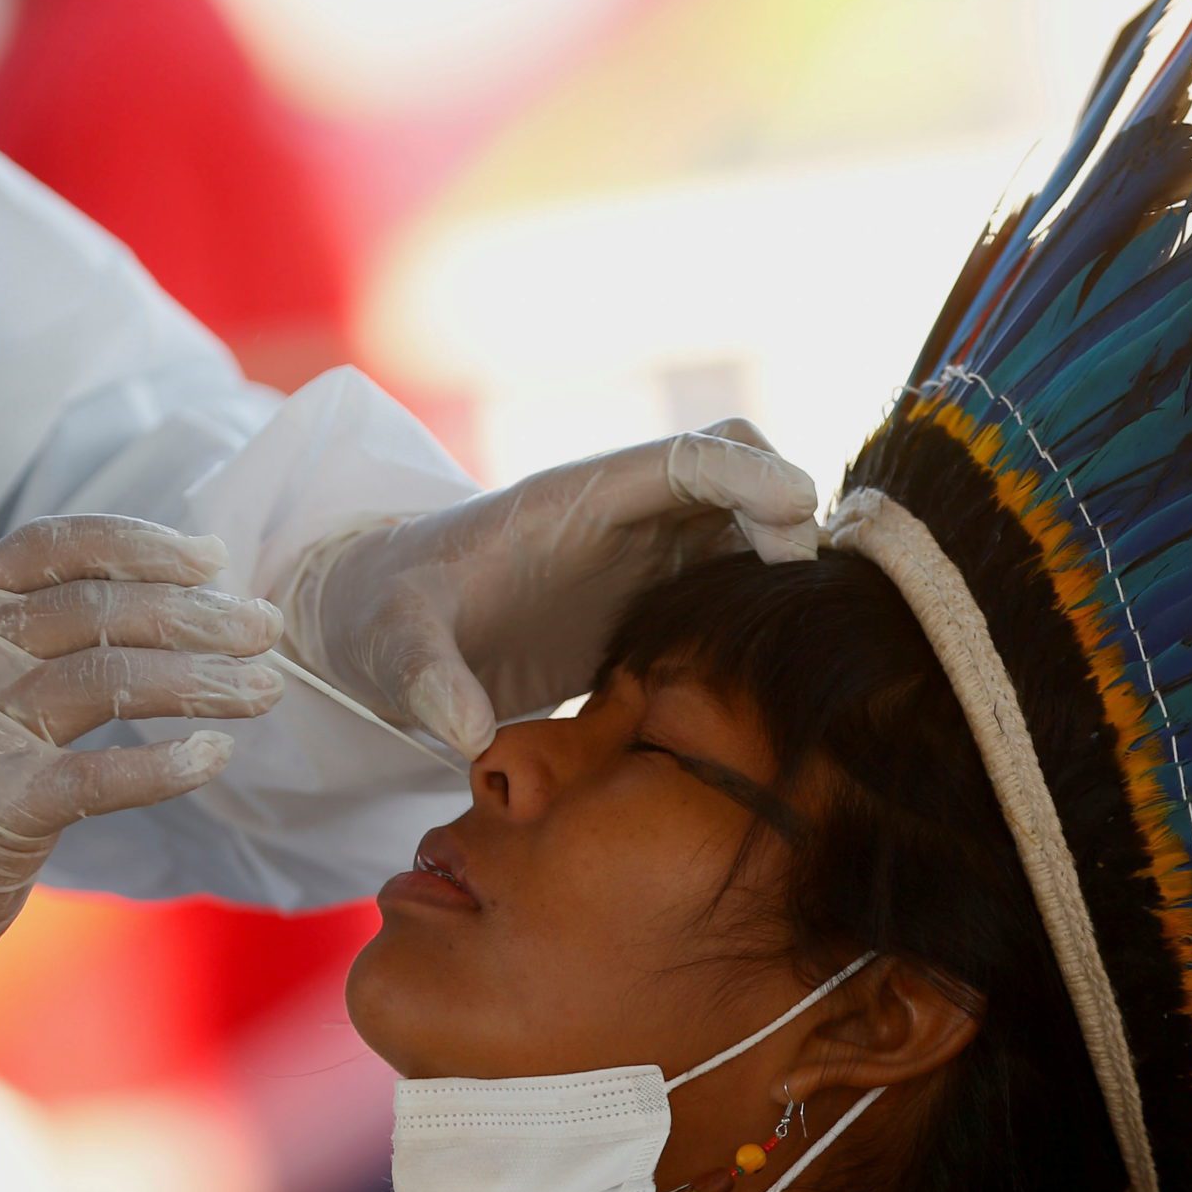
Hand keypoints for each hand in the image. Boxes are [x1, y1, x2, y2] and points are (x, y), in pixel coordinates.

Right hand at [0, 516, 285, 1003]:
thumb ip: (28, 639)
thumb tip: (163, 599)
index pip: (53, 547)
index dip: (141, 545)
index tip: (213, 558)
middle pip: (99, 610)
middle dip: (198, 613)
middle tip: (266, 626)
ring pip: (112, 679)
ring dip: (203, 680)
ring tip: (264, 687)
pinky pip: (104, 773)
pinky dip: (169, 763)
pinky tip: (216, 755)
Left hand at [282, 421, 817, 755]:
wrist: (384, 629)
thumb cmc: (387, 618)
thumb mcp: (393, 645)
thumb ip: (426, 679)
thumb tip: (465, 733)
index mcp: (571, 502)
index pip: (679, 458)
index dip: (744, 474)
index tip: (798, 511)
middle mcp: (621, 517)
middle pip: (736, 473)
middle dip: (786, 512)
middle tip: (803, 589)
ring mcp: (642, 557)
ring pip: (745, 528)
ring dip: (785, 562)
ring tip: (807, 631)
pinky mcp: (649, 604)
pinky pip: (730, 585)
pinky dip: (763, 607)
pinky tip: (771, 667)